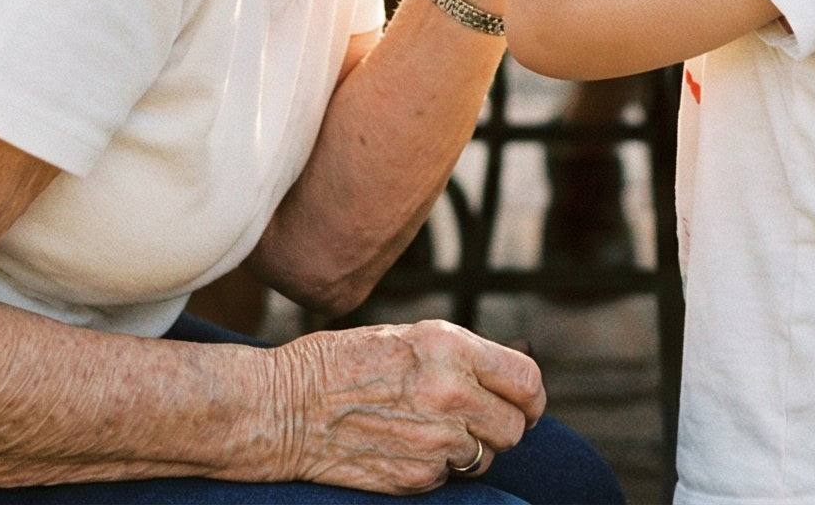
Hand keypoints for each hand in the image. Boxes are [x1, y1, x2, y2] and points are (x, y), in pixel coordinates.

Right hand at [267, 320, 543, 492]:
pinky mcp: (417, 477)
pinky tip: (403, 449)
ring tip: (429, 432)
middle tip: (476, 423)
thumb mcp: (404, 337)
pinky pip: (451, 478)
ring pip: (486, 457)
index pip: (525, 379)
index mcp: (449, 346)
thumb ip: (458, 357)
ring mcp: (436, 439)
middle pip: (514, 426)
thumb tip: (503, 380)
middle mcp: (451, 391)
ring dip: (469, 450)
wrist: (282, 408)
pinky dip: (437, 469)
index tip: (527, 407)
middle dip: (501, 427)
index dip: (531, 398)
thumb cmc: (337, 365)